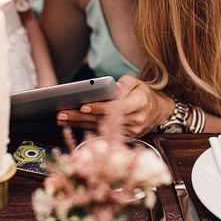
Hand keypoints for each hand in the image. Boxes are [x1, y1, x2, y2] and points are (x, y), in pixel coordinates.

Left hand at [56, 75, 171, 137]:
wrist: (160, 112)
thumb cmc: (144, 93)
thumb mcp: (138, 82)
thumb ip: (124, 84)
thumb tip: (109, 87)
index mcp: (140, 103)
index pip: (116, 107)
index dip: (99, 107)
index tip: (83, 105)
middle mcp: (136, 120)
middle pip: (104, 119)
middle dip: (81, 116)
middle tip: (62, 113)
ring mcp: (131, 131)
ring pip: (100, 127)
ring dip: (78, 123)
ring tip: (61, 118)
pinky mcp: (125, 137)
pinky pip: (103, 132)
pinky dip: (86, 128)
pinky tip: (71, 124)